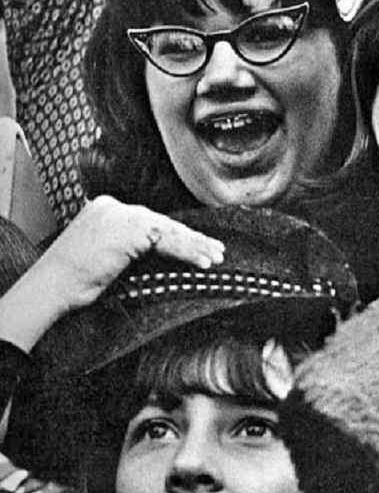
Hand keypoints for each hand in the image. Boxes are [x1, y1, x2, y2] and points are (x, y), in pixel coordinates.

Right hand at [0, 197, 222, 352]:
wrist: (51, 286)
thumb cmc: (73, 279)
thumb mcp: (106, 255)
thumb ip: (130, 246)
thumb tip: (162, 252)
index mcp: (106, 209)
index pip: (149, 221)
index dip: (176, 235)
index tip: (196, 245)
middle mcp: (115, 207)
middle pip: (162, 223)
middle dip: (191, 239)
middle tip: (214, 250)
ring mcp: (121, 216)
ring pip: (168, 230)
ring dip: (194, 246)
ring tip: (213, 257)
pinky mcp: (129, 230)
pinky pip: (167, 241)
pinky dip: (187, 252)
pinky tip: (201, 262)